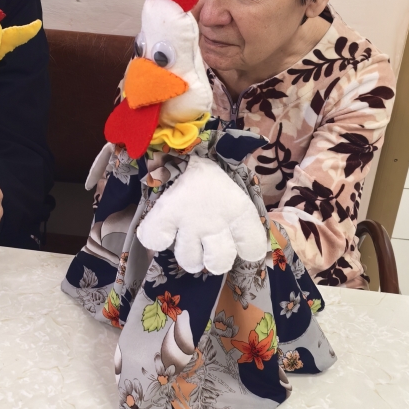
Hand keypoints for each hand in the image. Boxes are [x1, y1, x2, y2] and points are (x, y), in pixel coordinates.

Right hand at [137, 154, 266, 274]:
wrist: (185, 145)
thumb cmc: (212, 174)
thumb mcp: (234, 191)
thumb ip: (240, 215)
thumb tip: (253, 241)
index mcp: (239, 210)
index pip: (253, 246)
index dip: (249, 251)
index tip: (241, 245)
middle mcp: (216, 220)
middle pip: (219, 262)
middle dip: (215, 262)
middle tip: (208, 249)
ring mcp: (189, 221)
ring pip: (189, 260)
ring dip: (189, 256)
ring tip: (188, 243)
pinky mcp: (164, 215)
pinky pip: (155, 241)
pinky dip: (155, 238)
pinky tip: (163, 229)